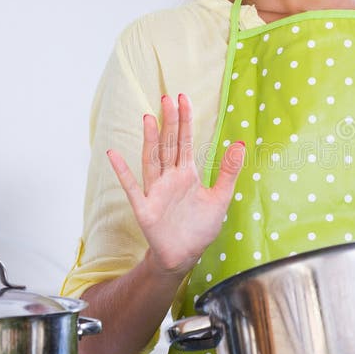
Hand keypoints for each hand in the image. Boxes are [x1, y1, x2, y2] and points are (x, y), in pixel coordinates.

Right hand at [106, 93, 244, 276]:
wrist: (185, 256)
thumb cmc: (200, 227)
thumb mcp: (220, 198)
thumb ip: (228, 171)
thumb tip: (240, 142)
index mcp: (187, 174)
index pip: (185, 142)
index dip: (185, 121)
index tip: (183, 98)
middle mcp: (169, 178)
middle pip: (168, 145)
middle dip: (169, 122)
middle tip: (167, 97)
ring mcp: (155, 191)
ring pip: (152, 160)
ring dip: (150, 140)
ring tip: (148, 118)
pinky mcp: (144, 208)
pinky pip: (131, 187)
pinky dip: (122, 171)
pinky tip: (114, 154)